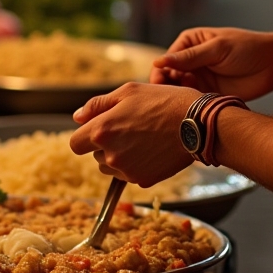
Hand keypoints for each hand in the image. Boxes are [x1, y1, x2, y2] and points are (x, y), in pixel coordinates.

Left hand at [71, 82, 198, 187]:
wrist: (197, 123)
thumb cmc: (163, 101)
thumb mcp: (128, 91)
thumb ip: (97, 105)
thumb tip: (77, 117)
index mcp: (102, 130)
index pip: (75, 144)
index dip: (85, 136)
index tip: (98, 129)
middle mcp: (110, 155)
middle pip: (94, 155)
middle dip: (105, 144)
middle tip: (130, 128)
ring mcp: (126, 171)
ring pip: (110, 167)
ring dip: (118, 156)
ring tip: (142, 138)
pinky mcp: (142, 180)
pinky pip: (129, 174)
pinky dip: (136, 165)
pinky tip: (152, 149)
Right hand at [150, 27, 272, 97]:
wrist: (272, 66)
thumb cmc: (247, 48)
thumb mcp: (217, 49)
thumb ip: (190, 57)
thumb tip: (159, 61)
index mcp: (189, 43)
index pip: (165, 60)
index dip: (160, 73)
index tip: (161, 84)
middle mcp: (190, 61)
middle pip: (168, 78)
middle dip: (166, 88)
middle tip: (171, 97)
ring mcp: (198, 79)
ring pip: (178, 92)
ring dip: (178, 98)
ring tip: (187, 100)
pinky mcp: (207, 94)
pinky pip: (191, 102)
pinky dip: (189, 106)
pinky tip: (195, 106)